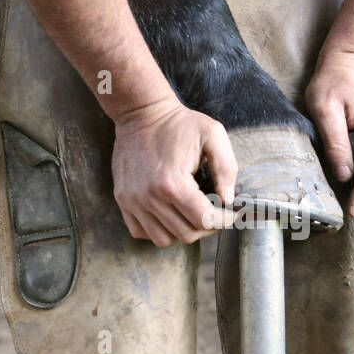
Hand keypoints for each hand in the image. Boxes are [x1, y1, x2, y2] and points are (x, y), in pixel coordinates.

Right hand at [111, 99, 236, 246]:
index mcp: (172, 183)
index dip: (223, 220)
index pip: (205, 221)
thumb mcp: (213, 134)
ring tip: (192, 214)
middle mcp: (149, 197)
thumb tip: (228, 199)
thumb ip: (226, 168)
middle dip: (207, 227)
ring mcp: (133, 201)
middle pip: (186, 234)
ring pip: (164, 239)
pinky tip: (170, 214)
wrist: (141, 113)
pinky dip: (158, 230)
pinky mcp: (123, 201)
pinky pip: (141, 232)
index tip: (230, 213)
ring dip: (183, 230)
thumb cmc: (178, 124)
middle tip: (214, 212)